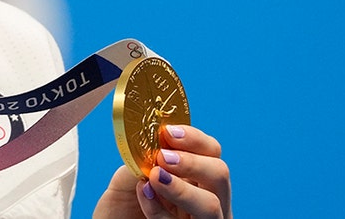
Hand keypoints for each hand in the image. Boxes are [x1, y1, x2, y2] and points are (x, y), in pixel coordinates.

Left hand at [93, 124, 230, 218]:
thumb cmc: (124, 204)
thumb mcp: (130, 176)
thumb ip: (144, 161)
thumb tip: (154, 147)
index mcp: (196, 175)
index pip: (211, 150)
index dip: (194, 139)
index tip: (169, 133)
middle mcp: (206, 198)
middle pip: (220, 174)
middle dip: (193, 163)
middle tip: (163, 158)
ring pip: (211, 206)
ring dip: (182, 189)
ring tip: (155, 177)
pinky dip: (160, 211)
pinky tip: (144, 195)